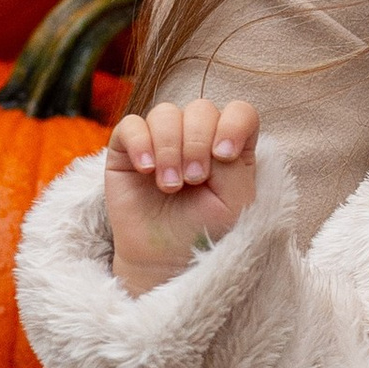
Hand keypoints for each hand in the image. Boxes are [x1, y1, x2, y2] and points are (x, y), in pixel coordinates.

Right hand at [107, 99, 259, 297]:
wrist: (165, 258)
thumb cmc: (205, 230)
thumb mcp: (235, 202)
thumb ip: (234, 166)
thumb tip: (212, 140)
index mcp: (229, 144)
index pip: (239, 112)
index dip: (233, 124)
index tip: (223, 156)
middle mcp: (197, 135)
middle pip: (201, 109)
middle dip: (197, 144)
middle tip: (193, 181)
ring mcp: (161, 138)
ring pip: (165, 113)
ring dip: (169, 149)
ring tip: (169, 186)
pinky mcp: (128, 147)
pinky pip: (131, 125)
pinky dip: (141, 143)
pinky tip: (146, 170)